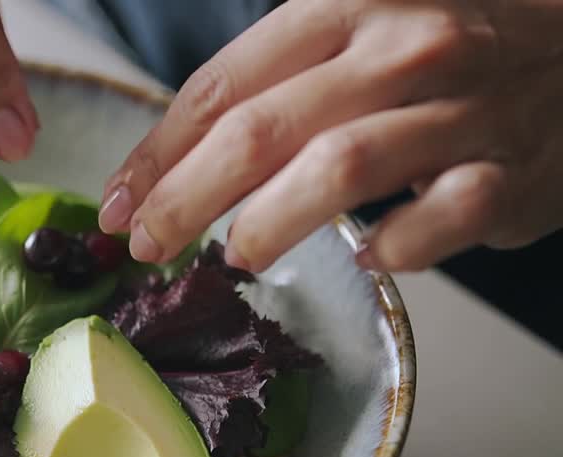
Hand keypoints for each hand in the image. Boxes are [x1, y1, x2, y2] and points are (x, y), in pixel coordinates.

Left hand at [98, 0, 562, 272]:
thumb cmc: (456, 43)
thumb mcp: (363, 25)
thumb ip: (279, 78)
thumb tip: (176, 161)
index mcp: (349, 4)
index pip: (223, 85)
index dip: (156, 153)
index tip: (117, 201)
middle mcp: (403, 48)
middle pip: (260, 131)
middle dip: (183, 199)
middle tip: (145, 244)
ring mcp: (463, 109)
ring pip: (338, 170)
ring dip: (267, 224)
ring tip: (236, 255)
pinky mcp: (511, 174)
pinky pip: (436, 223)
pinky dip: (389, 250)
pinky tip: (365, 258)